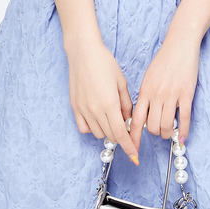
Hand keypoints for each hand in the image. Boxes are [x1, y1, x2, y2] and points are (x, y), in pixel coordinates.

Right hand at [66, 37, 138, 163]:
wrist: (83, 52)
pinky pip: (84, 128)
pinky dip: (92, 127)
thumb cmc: (105, 63)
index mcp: (109, 104)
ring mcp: (83, 109)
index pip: (121, 133)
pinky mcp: (74, 107)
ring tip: (110, 115)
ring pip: (98, 133)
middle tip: (125, 124)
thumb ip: (126, 104)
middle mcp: (95, 110)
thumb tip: (128, 120)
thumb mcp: (122, 83)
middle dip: (120, 135)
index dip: (129, 147)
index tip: (135, 156)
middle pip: (111, 135)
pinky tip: (97, 117)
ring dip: (107, 130)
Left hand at [129, 32, 199, 154]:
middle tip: (159, 131)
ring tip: (169, 132)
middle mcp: (156, 95)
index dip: (133, 138)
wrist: (180, 45)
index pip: (135, 120)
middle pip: (152, 126)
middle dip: (155, 133)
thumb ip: (145, 96)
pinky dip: (183, 132)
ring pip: (167, 125)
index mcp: (144, 91)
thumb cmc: (163, 61)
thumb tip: (142, 116)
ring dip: (168, 134)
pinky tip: (182, 138)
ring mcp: (172, 95)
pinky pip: (184, 119)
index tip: (132, 149)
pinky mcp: (186, 94)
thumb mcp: (148, 78)